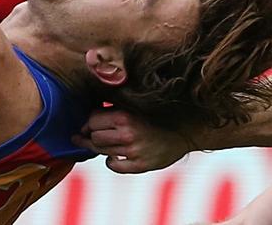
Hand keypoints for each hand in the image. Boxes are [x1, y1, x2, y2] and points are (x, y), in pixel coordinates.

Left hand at [72, 108, 190, 172]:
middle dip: (92, 136)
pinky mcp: (139, 165)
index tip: (88, 125)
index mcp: (125, 116)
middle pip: (94, 137)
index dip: (89, 123)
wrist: (183, 133)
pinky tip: (115, 156)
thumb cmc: (156, 118)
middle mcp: (127, 134)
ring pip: (101, 151)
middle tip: (91, 136)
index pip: (93, 120)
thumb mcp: (135, 107)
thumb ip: (113, 109)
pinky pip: (113, 166)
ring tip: (103, 144)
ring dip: (100, 148)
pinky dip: (111, 161)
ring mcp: (133, 151)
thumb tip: (89, 115)